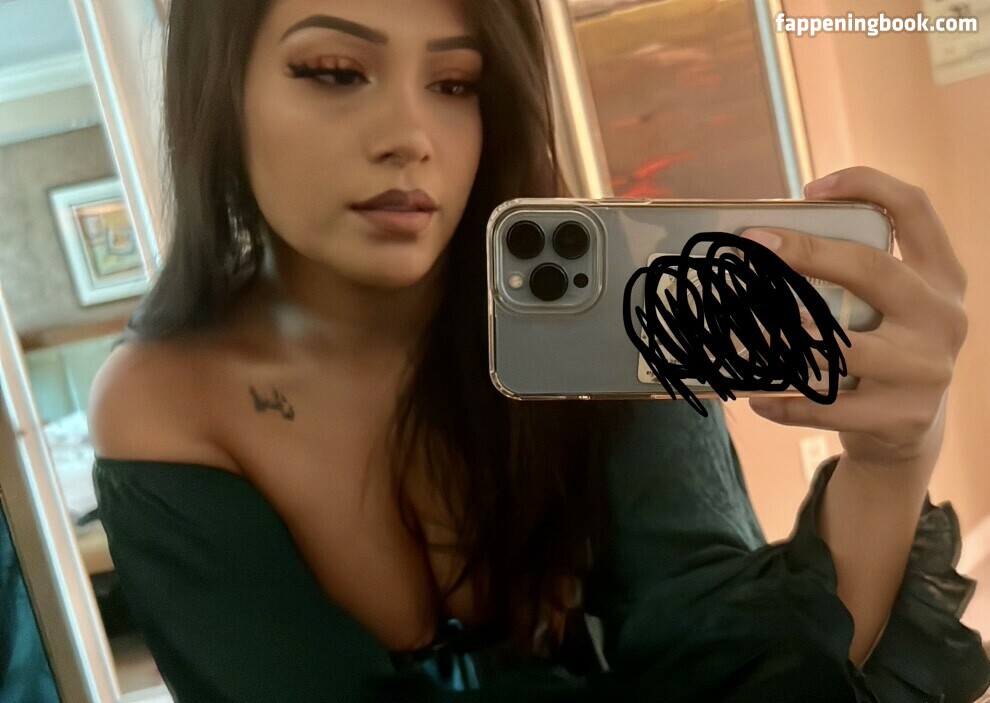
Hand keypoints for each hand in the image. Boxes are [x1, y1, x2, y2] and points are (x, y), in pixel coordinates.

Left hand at [742, 166, 967, 473]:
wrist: (910, 428)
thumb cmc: (882, 347)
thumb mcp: (889, 305)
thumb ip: (853, 275)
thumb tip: (766, 244)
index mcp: (940, 276)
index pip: (915, 209)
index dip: (867, 185)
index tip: (810, 189)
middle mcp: (942, 317)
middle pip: (871, 268)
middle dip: (806, 253)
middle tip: (752, 248)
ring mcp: (926, 369)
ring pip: (842, 346)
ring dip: (782, 336)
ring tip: (738, 329)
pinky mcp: (902, 416)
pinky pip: (827, 406)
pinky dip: (783, 400)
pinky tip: (756, 395)